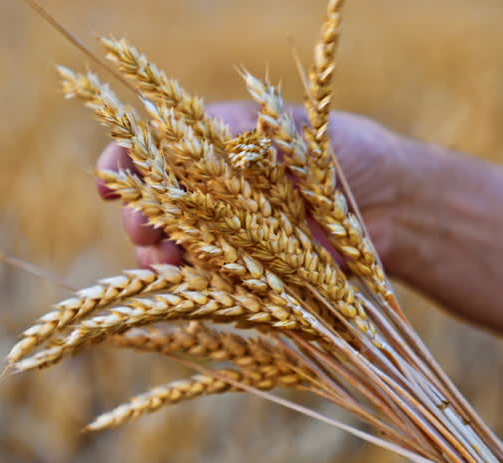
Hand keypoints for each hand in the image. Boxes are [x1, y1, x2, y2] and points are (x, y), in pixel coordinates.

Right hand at [95, 101, 412, 270]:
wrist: (391, 205)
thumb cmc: (342, 154)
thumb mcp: (296, 132)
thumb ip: (249, 137)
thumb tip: (208, 138)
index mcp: (210, 148)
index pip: (149, 150)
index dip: (124, 163)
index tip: (111, 179)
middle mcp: (206, 194)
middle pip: (151, 207)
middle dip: (140, 218)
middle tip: (144, 228)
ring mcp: (221, 237)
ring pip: (168, 250)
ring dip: (157, 258)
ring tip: (164, 262)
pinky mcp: (243, 277)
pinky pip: (204, 286)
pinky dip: (190, 289)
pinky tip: (187, 288)